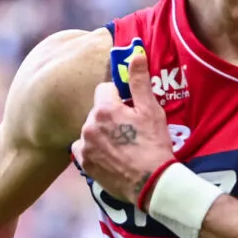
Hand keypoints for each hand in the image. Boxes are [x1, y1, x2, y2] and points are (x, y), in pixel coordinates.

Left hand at [71, 47, 173, 205]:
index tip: (130, 108)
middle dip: (110, 116)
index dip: (119, 97)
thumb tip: (135, 54)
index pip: (104, 89)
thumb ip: (139, 81)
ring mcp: (84, 145)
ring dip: (101, 133)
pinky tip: (111, 156)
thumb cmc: (153, 145)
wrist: (150, 183)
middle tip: (129, 129)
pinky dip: (94, 150)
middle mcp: (88, 125)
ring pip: (90, 129)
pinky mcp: (84, 163)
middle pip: (97, 111)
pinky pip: (84, 148)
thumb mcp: (151, 111)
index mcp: (104, 109)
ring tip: (121, 145)